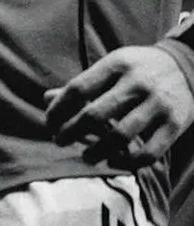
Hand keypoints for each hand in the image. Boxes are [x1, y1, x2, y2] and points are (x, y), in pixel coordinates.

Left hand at [45, 45, 193, 168]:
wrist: (189, 66)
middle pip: (94, 114)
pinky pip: (149, 152)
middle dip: (70, 132)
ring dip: (96, 151)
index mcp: (117, 64)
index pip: (78, 89)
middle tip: (60, 141)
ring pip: (120, 136)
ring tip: (86, 157)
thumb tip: (46, 99)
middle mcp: (138, 82)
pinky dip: (128, 161)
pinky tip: (114, 160)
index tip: (49, 122)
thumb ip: (83, 84)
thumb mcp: (112, 66)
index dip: (58, 109)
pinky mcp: (176, 123)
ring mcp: (158, 103)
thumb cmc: (140, 69)